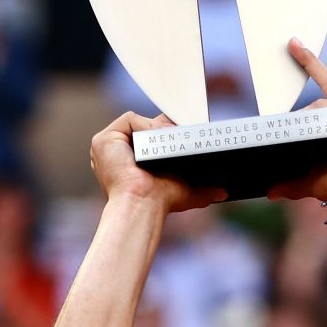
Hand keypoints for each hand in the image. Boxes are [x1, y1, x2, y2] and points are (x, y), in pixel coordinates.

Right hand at [88, 111, 226, 212]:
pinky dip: (145, 126)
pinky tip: (155, 139)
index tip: (185, 130)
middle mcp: (117, 154)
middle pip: (144, 128)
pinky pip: (129, 120)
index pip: (151, 137)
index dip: (167, 133)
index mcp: (132, 163)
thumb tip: (223, 193)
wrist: (143, 205)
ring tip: (171, 138)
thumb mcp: (185, 192)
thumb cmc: (159, 203)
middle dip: (163, 127)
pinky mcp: (103, 140)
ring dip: (157, 128)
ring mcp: (108, 147)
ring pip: (138, 123)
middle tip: (184, 127)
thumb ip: (204, 191)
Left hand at [273, 40, 326, 203]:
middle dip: (310, 64)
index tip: (297, 47)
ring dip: (306, 123)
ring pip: (320, 107)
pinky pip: (324, 112)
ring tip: (301, 139)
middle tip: (291, 43)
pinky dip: (312, 123)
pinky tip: (306, 134)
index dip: (314, 67)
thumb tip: (269, 191)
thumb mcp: (309, 178)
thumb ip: (289, 181)